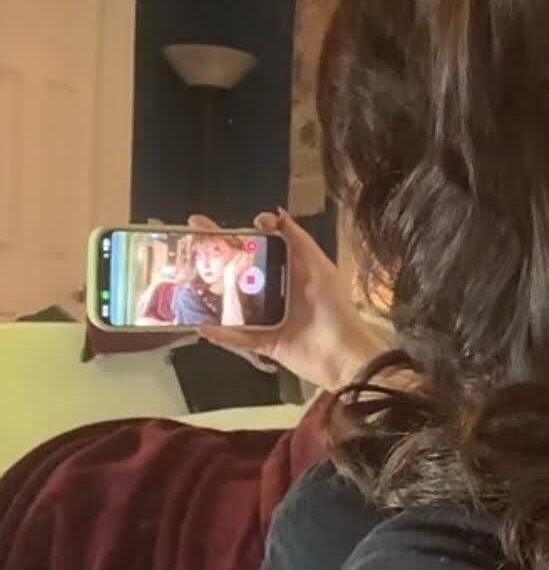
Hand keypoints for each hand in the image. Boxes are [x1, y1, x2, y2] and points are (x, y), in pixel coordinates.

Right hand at [190, 210, 390, 390]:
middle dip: (212, 258)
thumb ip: (299, 241)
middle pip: (239, 272)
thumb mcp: (320, 269)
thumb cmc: (335, 309)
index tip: (215, 229)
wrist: (344, 356)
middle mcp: (276, 292)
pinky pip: (238, 338)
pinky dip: (221, 333)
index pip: (258, 249)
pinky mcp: (265, 343)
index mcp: (289, 272)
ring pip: (233, 304)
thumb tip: (276, 213)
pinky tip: (200, 324)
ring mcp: (269, 318)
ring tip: (183, 281)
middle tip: (185, 243)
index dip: (237, 237)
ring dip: (210, 295)